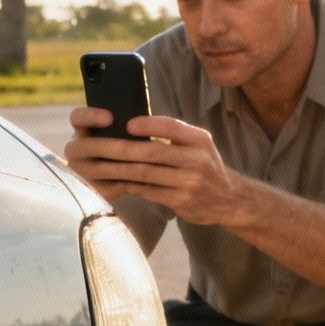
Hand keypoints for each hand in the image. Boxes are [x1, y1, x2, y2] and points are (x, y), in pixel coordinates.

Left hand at [62, 111, 247, 225]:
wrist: (228, 199)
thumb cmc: (204, 165)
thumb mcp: (198, 144)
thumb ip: (173, 134)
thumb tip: (131, 125)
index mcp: (199, 140)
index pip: (172, 127)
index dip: (148, 125)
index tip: (126, 124)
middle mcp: (196, 160)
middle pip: (151, 152)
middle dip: (120, 149)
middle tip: (96, 146)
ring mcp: (189, 183)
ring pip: (145, 174)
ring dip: (118, 169)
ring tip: (97, 164)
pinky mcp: (180, 201)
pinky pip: (148, 191)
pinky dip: (128, 185)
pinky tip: (113, 180)